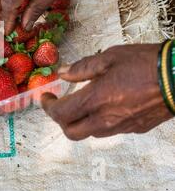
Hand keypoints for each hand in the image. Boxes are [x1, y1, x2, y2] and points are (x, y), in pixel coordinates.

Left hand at [41, 44, 173, 140]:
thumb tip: (62, 73)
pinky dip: (98, 121)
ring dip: (79, 121)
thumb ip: (82, 68)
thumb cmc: (145, 63)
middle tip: (59, 104)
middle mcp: (106, 119)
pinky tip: (104, 106)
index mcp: (96, 100)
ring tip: (81, 103)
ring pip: (90, 133)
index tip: (46, 97)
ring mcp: (122, 126)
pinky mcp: (135, 128)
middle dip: (60, 120)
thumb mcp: (109, 57)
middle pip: (71, 132)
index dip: (48, 107)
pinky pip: (109, 130)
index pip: (61, 114)